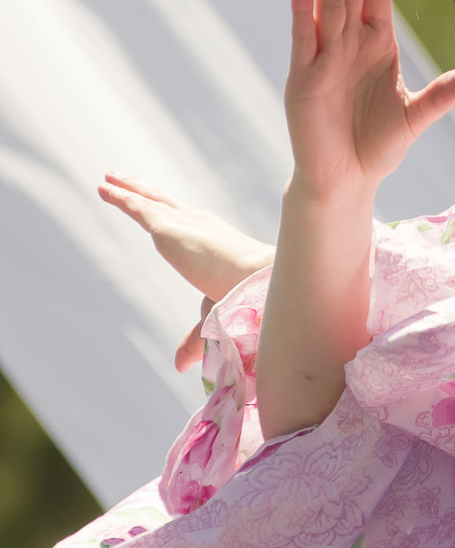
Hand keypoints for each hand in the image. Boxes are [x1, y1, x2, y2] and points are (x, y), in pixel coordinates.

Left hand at [98, 175, 274, 369]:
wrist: (257, 281)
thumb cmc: (246, 299)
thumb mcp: (212, 316)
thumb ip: (193, 338)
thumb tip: (178, 366)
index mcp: (213, 239)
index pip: (186, 221)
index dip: (170, 213)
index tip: (158, 207)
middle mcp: (198, 224)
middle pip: (165, 203)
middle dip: (146, 192)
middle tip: (126, 183)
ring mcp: (182, 224)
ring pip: (149, 201)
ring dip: (127, 189)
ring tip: (109, 181)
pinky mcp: (166, 229)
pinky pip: (136, 207)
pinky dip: (119, 197)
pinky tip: (104, 189)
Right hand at [286, 0, 454, 201]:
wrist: (346, 180)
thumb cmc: (377, 146)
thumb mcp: (414, 118)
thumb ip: (440, 97)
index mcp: (377, 44)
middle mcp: (349, 43)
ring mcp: (324, 58)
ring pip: (329, 2)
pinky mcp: (305, 80)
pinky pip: (306, 40)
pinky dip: (305, 12)